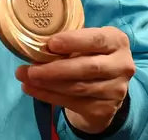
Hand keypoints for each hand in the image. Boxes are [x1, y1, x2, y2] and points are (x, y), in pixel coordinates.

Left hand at [14, 27, 134, 134]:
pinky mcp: (105, 109)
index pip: (96, 40)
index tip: (51, 44)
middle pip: (87, 68)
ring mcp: (116, 90)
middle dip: (55, 69)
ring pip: (78, 88)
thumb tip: (37, 43)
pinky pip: (73, 103)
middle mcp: (122, 65)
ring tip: (25, 77)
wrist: (106, 90)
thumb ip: (70, 41)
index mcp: (117, 41)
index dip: (73, 41)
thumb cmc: (90, 56)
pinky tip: (32, 89)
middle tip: (30, 68)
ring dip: (47, 84)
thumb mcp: (87, 43)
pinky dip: (48, 96)